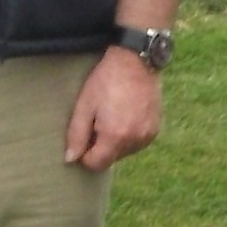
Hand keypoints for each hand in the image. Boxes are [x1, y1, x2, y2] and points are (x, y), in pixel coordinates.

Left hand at [64, 45, 162, 171]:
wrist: (136, 61)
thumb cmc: (106, 80)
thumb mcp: (85, 105)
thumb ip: (76, 135)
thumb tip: (71, 159)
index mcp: (115, 136)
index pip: (96, 164)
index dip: (85, 155)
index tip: (84, 136)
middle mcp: (135, 140)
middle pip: (111, 159)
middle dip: (101, 147)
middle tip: (98, 120)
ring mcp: (147, 135)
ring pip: (124, 152)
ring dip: (116, 142)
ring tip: (113, 115)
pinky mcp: (155, 129)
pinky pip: (137, 143)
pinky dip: (129, 135)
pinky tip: (125, 115)